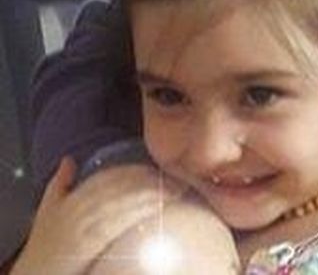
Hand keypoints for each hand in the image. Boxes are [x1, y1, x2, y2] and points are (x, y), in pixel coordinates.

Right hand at [11, 159, 183, 274]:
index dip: (135, 171)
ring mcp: (83, 224)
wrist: (36, 273)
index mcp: (73, 197)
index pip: (108, 176)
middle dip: (150, 181)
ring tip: (175, 192)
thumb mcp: (47, 208)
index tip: (156, 169)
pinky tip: (157, 210)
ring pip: (122, 202)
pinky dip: (138, 214)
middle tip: (175, 179)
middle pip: (120, 186)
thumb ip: (60, 182)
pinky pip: (117, 224)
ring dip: (151, 195)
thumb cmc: (44, 243)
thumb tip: (69, 160)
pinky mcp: (87, 242)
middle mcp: (79, 207)